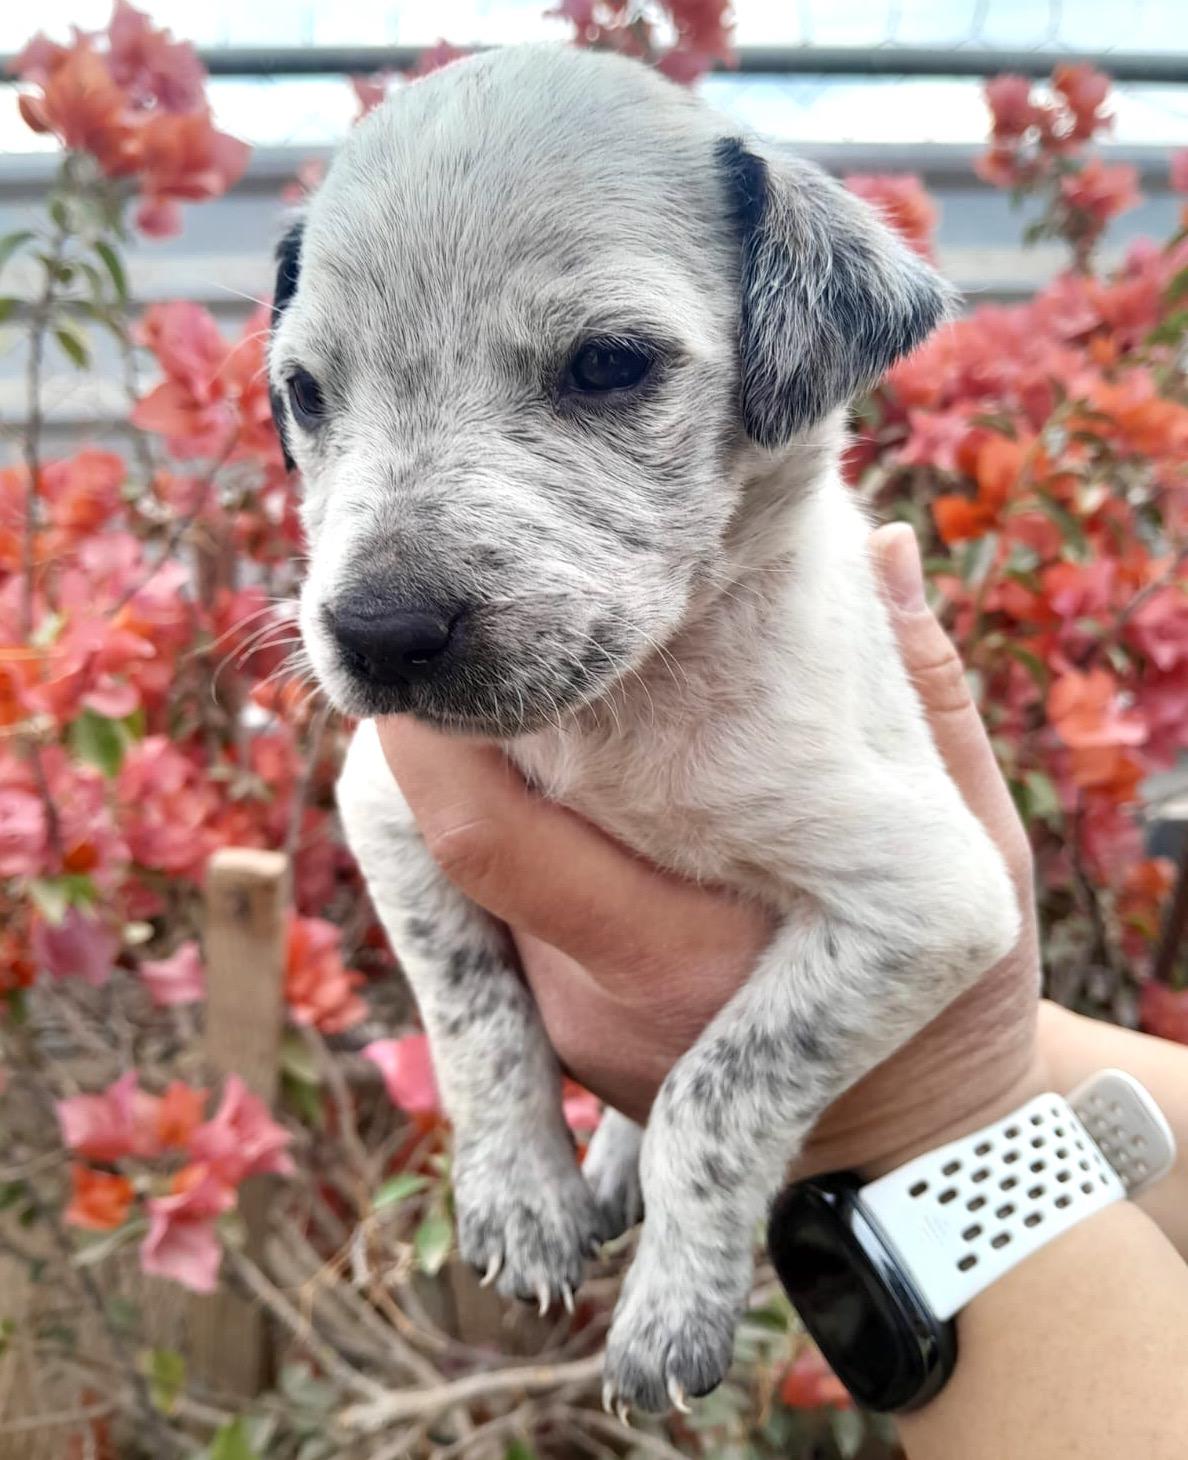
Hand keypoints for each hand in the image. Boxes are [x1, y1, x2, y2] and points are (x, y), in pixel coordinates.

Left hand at [377, 524, 1046, 1176]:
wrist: (909, 1156)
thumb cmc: (948, 1003)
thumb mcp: (964, 851)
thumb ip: (926, 697)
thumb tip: (886, 546)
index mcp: (666, 950)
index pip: (480, 837)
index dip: (426, 736)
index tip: (426, 645)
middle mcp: (584, 1000)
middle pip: (447, 847)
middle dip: (434, 736)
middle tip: (449, 632)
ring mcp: (566, 1029)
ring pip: (457, 884)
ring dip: (463, 779)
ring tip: (489, 678)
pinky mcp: (561, 1038)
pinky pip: (492, 918)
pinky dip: (502, 833)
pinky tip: (536, 765)